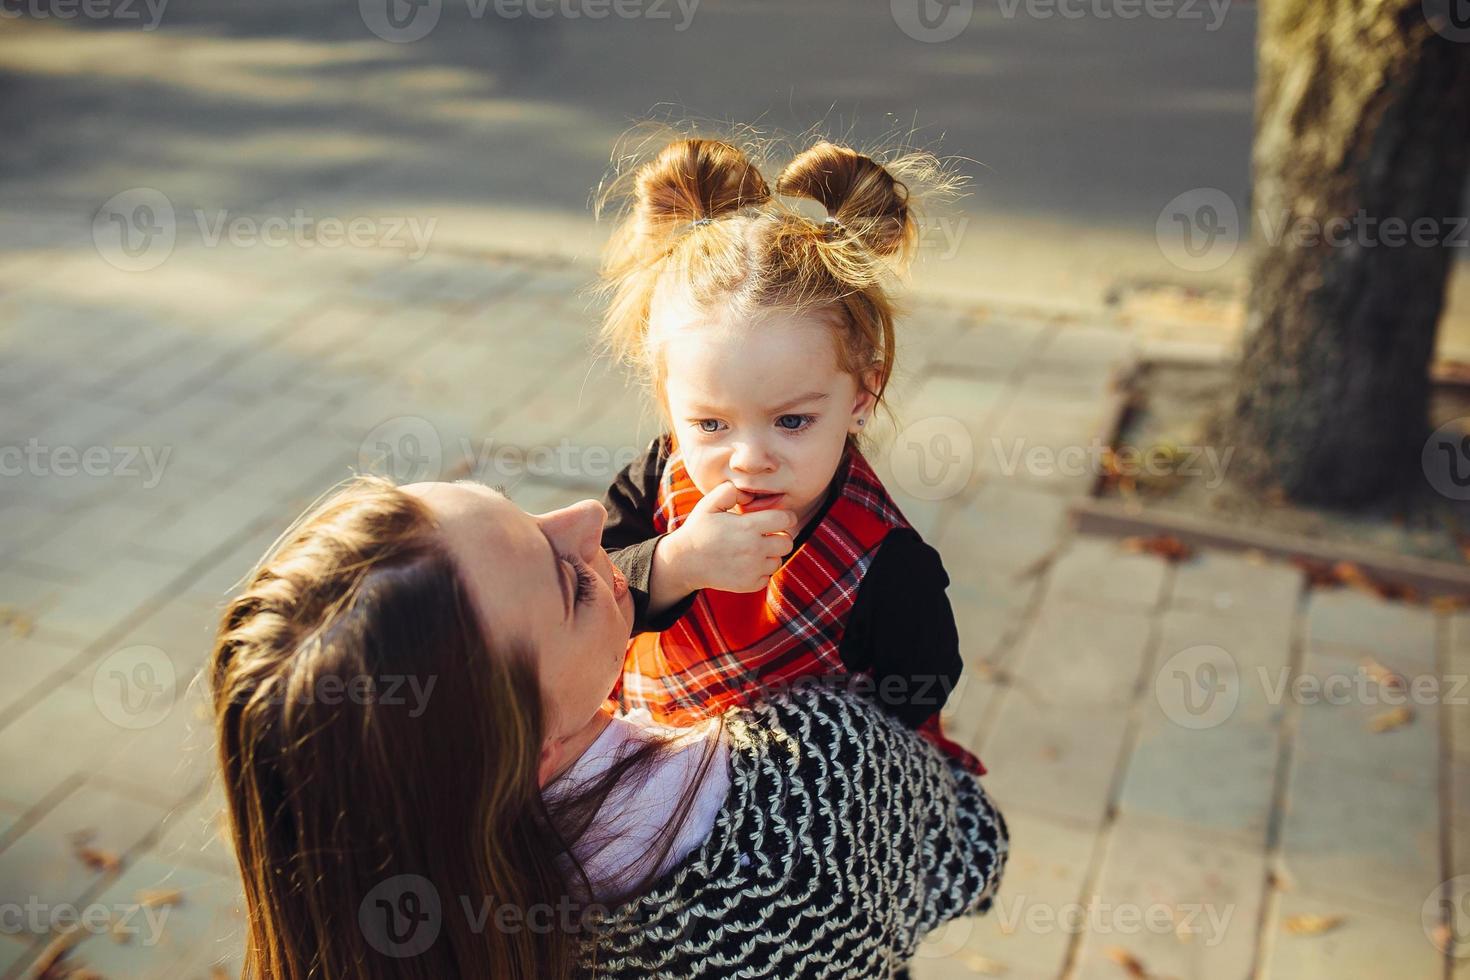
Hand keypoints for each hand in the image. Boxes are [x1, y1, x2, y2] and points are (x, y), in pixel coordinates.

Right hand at [660, 481, 796, 593]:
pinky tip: (746, 563)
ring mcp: (752, 569)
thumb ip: (732, 491)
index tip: (776, 518)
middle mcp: (754, 549)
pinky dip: (760, 571)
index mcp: (748, 526)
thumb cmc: (699, 529)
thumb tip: (751, 493)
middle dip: (780, 536)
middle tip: (766, 534)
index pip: (786, 519)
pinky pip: (767, 576)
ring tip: (753, 549)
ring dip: (770, 555)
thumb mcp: (710, 503)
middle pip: (787, 542)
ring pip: (778, 560)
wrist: (684, 562)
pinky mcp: (749, 585)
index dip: (784, 516)